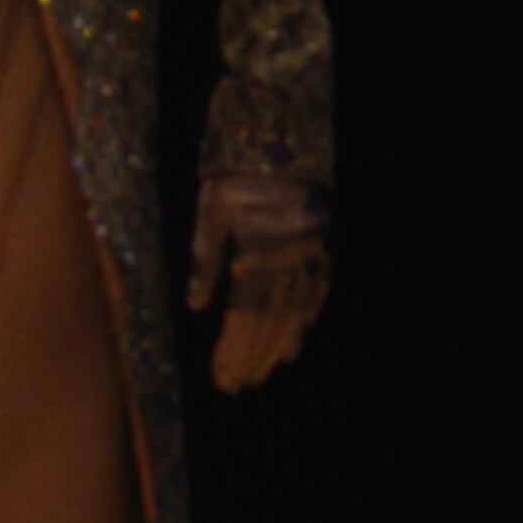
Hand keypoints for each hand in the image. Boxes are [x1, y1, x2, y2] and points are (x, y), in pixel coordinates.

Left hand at [187, 172, 329, 393]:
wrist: (281, 137)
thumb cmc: (236, 174)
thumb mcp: (211, 211)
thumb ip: (204, 259)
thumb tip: (197, 307)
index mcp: (260, 250)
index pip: (245, 313)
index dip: (233, 348)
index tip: (221, 376)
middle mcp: (291, 258)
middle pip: (270, 320)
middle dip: (252, 355)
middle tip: (237, 385)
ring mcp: (312, 254)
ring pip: (295, 311)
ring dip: (277, 346)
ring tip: (261, 374)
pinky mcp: (325, 246)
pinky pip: (318, 291)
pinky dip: (306, 319)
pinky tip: (294, 344)